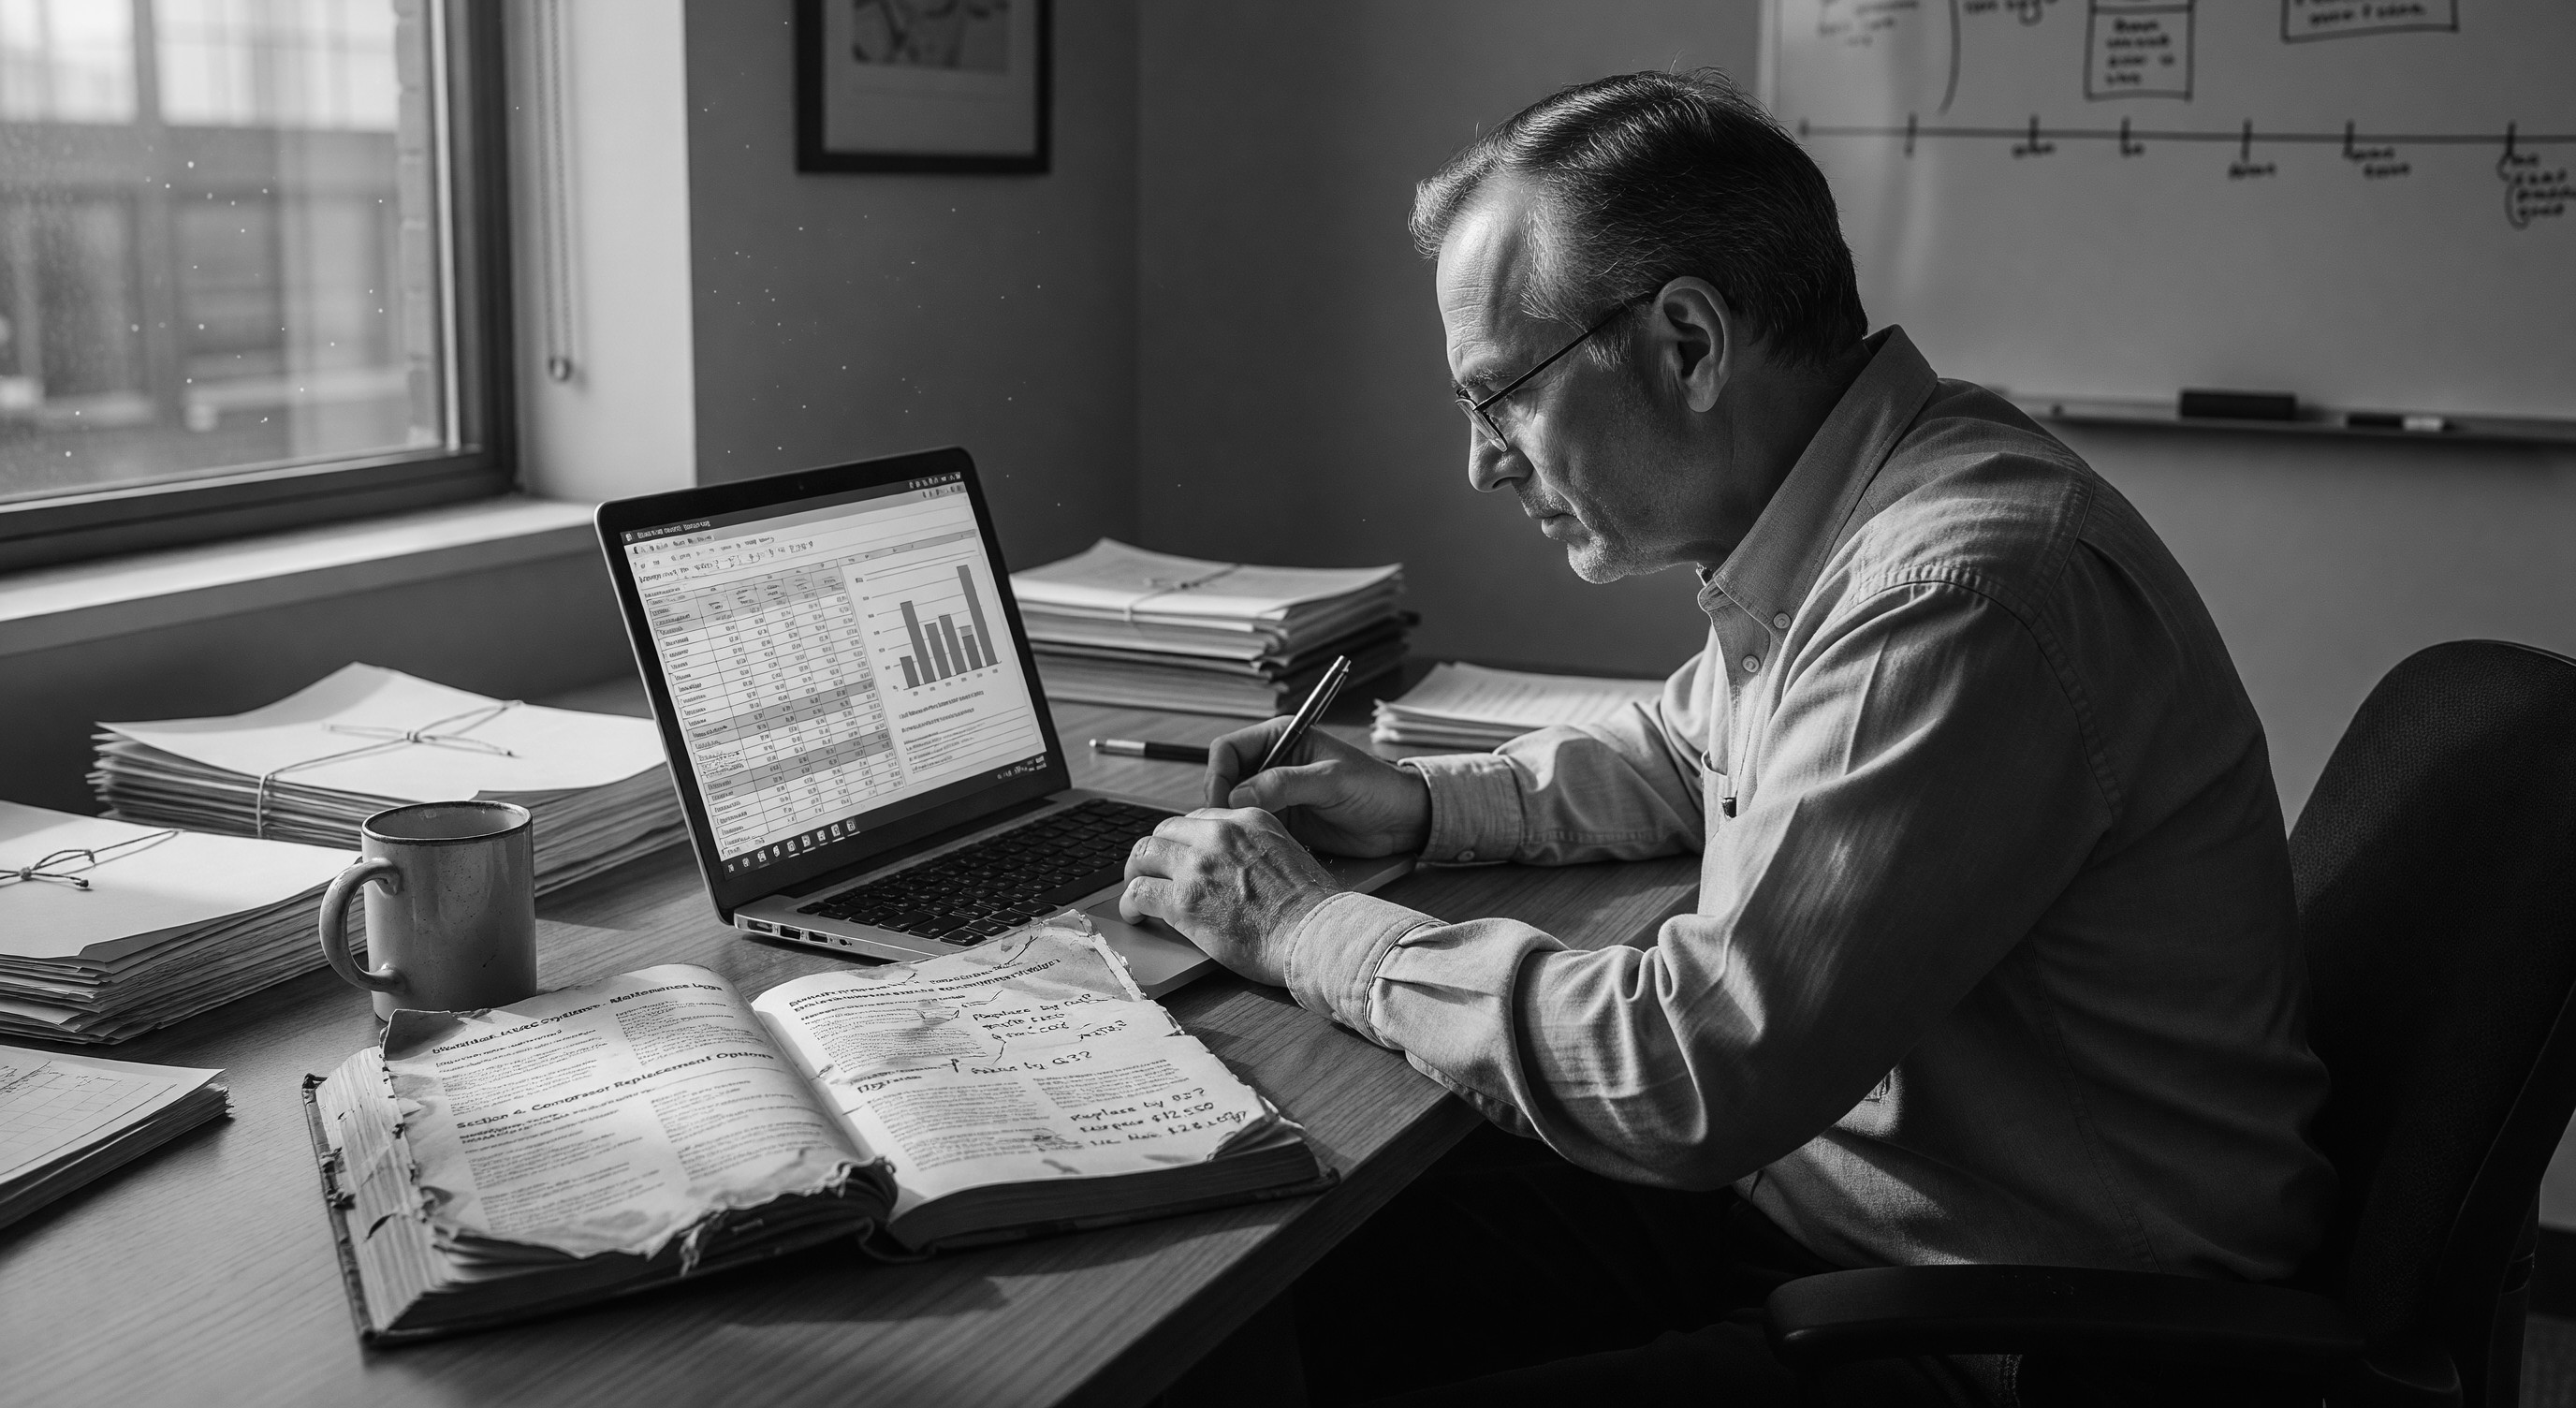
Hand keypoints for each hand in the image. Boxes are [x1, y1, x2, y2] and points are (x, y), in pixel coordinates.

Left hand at [1119, 808, 1338, 986]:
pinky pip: (1138, 892)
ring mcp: (1197, 865)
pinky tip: (1135, 914)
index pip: (1198, 819)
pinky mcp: (1182, 900)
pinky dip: (1130, 903)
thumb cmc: (1311, 907)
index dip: (1184, 840)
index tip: (1180, 857)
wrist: (1313, 934)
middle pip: (1165, 831)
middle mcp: (1219, 835)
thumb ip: (1257, 850)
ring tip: (1136, 889)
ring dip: (1136, 872)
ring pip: (1143, 854)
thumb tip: (1239, 865)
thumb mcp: (1289, 854)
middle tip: (1151, 871)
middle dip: (1156, 852)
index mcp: (1248, 820)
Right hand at [1203, 716, 1430, 857]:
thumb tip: (1239, 796)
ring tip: (1238, 844)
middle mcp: (1271, 765)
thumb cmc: (1375, 787)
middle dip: (1219, 805)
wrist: (1402, 820)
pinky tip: (1252, 853)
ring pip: (1233, 809)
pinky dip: (1247, 841)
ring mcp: (1275, 796)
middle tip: (1225, 830)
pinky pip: (1251, 830)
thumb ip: (1286, 783)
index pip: (1228, 750)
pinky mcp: (1282, 823)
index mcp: (1281, 738)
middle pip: (1224, 781)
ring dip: (1231, 825)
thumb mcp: (1332, 779)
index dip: (1219, 775)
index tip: (1222, 804)